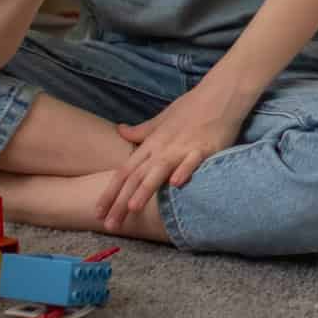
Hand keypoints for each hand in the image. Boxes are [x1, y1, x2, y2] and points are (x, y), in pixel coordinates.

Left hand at [96, 82, 247, 228]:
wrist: (219, 93)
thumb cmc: (191, 107)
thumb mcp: (161, 118)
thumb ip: (142, 131)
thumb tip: (120, 131)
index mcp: (151, 143)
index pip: (125, 171)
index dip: (110, 192)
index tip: (97, 212)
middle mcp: (162, 147)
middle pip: (137, 177)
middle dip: (121, 202)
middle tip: (108, 224)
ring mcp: (183, 147)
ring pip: (160, 170)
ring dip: (146, 189)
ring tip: (132, 208)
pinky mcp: (204, 147)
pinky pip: (192, 160)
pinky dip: (184, 170)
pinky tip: (176, 184)